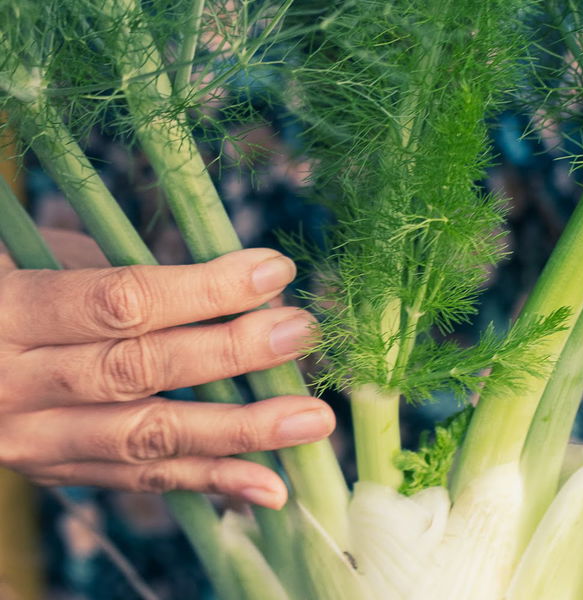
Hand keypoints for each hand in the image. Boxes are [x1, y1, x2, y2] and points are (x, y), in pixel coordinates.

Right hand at [0, 236, 332, 508]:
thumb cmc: (4, 287)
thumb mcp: (36, 260)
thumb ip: (116, 274)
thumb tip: (223, 287)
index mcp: (10, 312)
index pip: (122, 302)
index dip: (205, 288)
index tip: (274, 271)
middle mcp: (16, 384)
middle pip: (141, 369)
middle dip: (231, 352)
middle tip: (301, 334)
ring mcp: (34, 439)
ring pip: (148, 437)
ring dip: (240, 432)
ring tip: (311, 421)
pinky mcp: (54, 472)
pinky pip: (138, 482)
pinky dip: (208, 482)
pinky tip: (268, 486)